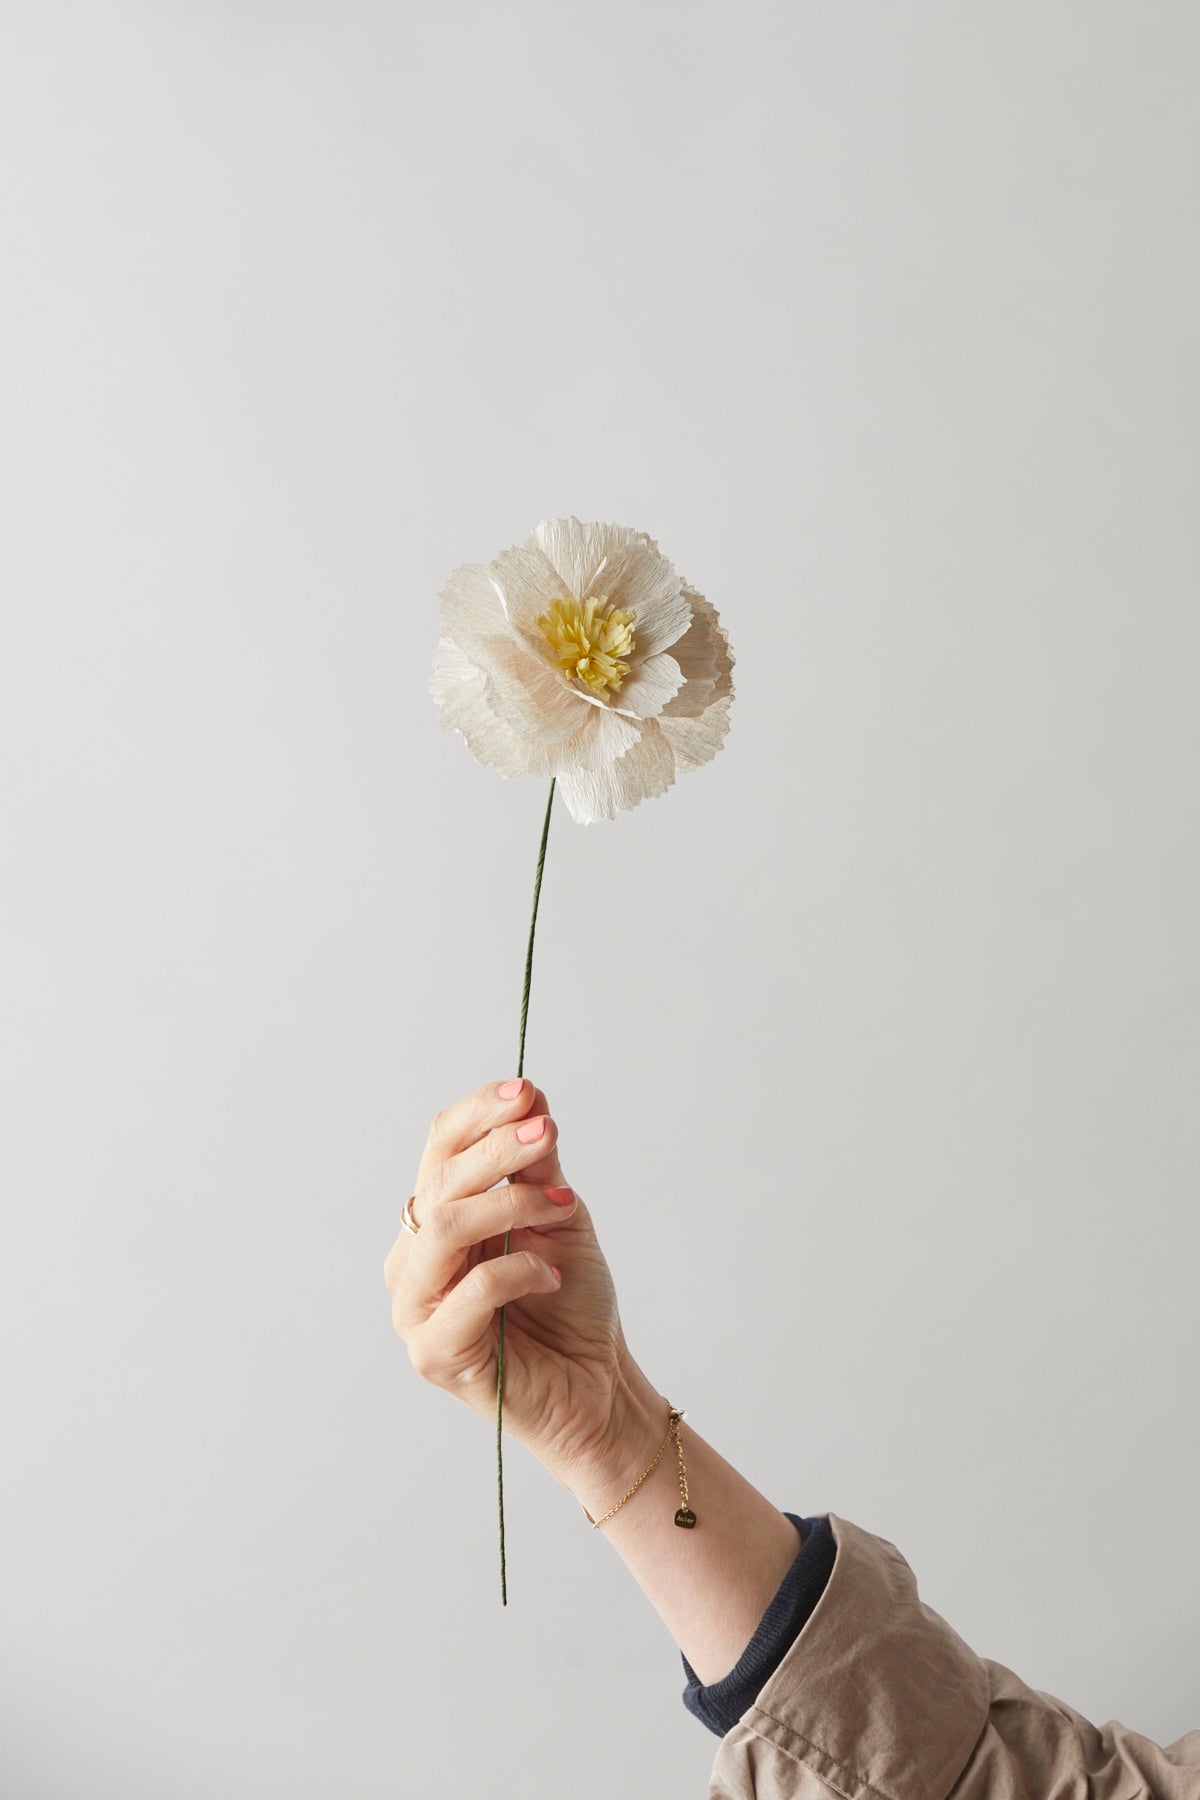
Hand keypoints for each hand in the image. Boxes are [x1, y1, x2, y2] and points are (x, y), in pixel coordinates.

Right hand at [384, 1077, 658, 1497]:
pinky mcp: (434, 1354)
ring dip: (509, 1203)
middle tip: (547, 1134)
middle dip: (496, 1150)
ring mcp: (416, 1309)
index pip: (438, 1149)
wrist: (598, 1385)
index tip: (526, 1092)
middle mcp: (412, 1260)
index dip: (477, 1114)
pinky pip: (470, 1290)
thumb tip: (529, 1095)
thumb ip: (536, 1164)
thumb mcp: (559, 1214)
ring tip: (563, 1207)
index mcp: (433, 1219)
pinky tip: (553, 1273)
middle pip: (437, 1183)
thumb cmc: (571, 1301)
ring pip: (444, 1229)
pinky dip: (520, 1268)